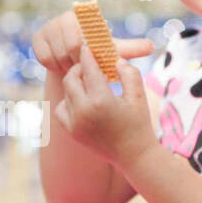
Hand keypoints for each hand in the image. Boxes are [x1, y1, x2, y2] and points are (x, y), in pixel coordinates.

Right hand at [32, 9, 152, 79]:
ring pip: (55, 53)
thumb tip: (151, 46)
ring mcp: (49, 27)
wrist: (75, 64)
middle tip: (82, 68)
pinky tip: (61, 66)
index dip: (86, 55)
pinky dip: (53, 66)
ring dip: (65, 66)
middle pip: (68, 46)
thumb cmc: (97, 58)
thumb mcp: (112, 54)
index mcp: (84, 17)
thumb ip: (130, 49)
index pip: (83, 38)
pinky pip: (44, 57)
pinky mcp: (37, 38)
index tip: (90, 62)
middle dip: (76, 63)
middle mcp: (64, 18)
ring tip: (73, 67)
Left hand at [55, 43, 158, 170]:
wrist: (133, 156)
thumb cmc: (139, 124)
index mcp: (101, 100)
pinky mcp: (71, 132)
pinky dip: (68, 101)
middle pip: (71, 79)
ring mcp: (75, 124)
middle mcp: (84, 112)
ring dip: (74, 84)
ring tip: (87, 81)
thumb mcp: (139, 96)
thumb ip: (129, 73)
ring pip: (66, 93)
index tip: (87, 46)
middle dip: (78, 68)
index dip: (87, 55)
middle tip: (88, 64)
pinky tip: (81, 100)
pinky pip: (62, 109)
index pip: (88, 69)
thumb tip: (115, 60)